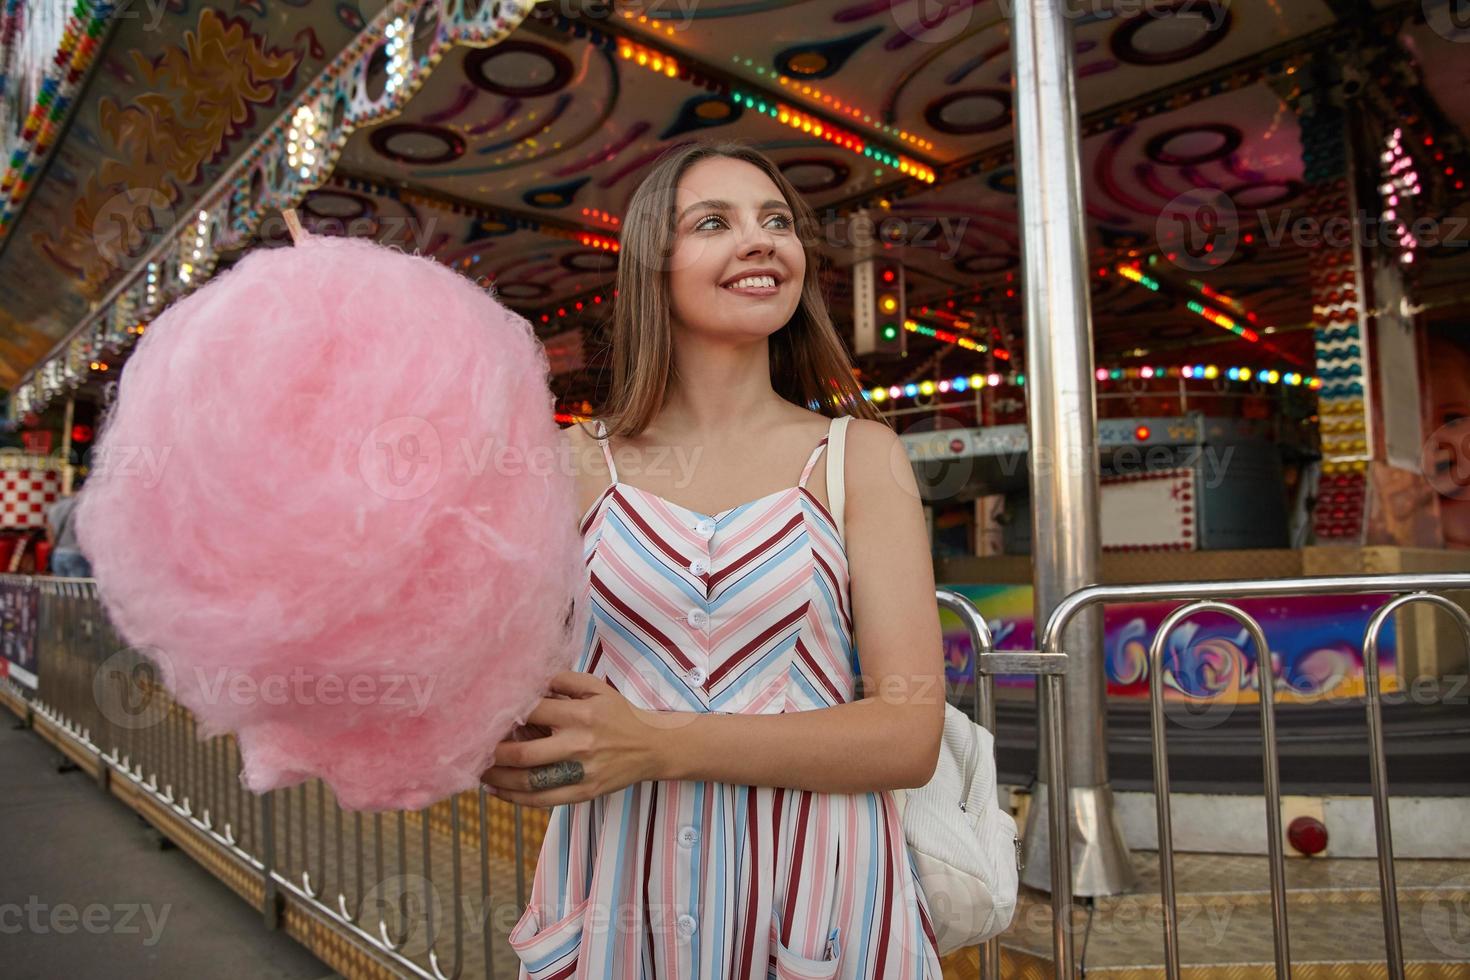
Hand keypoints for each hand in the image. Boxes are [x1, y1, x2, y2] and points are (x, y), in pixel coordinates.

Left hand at [479, 671, 665, 807]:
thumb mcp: (596, 688)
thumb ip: (563, 680)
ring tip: (478, 773)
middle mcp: (578, 744)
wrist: (651, 746)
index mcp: (579, 714)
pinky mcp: (584, 793)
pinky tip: (497, 792)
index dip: (503, 714)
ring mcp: (581, 772)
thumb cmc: (618, 714)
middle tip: (472, 750)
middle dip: (493, 753)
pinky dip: (515, 798)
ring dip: (497, 779)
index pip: (531, 713)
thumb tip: (528, 677)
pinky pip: (543, 800)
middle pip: (523, 753)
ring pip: (529, 781)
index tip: (483, 716)